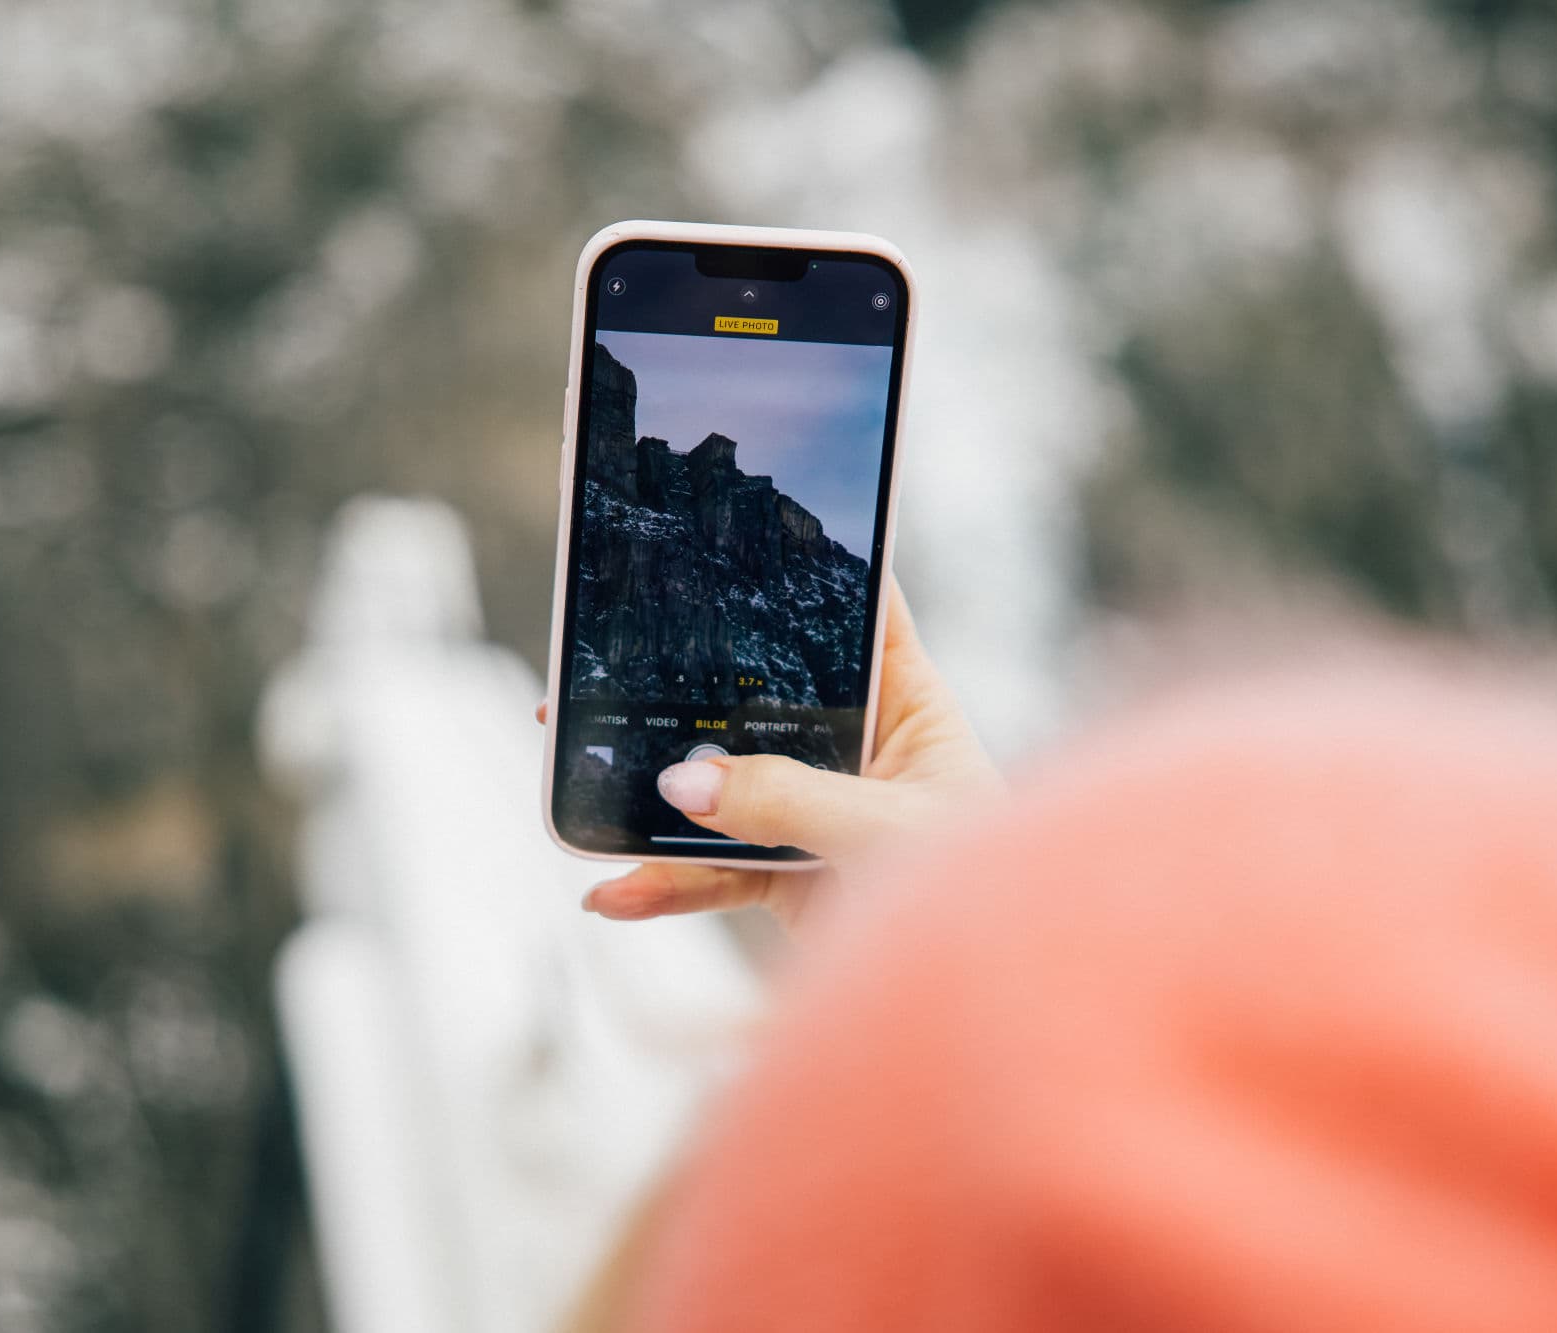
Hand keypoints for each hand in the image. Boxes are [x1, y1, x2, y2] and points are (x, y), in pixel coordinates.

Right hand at [538, 576, 999, 929]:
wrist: (985, 1000)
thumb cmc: (979, 897)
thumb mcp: (886, 833)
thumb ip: (786, 801)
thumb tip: (682, 780)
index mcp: (910, 707)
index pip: (860, 615)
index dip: (809, 569)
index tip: (738, 531)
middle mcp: (860, 751)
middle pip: (758, 700)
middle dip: (681, 691)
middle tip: (599, 670)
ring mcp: (818, 815)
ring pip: (721, 789)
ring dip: (649, 793)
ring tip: (571, 786)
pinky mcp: (790, 881)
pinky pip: (712, 873)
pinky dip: (662, 884)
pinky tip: (613, 893)